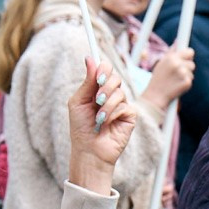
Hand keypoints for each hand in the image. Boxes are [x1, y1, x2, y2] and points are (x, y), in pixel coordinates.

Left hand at [65, 59, 135, 193]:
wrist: (89, 149)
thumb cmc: (81, 127)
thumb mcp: (79, 102)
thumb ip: (87, 81)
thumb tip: (90, 58)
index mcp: (97, 89)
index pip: (105, 69)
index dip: (103, 68)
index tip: (98, 74)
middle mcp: (111, 94)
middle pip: (115, 77)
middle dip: (105, 87)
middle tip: (97, 99)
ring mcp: (121, 104)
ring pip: (120, 92)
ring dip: (106, 105)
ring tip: (98, 118)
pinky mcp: (130, 115)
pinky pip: (124, 106)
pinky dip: (112, 114)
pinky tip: (106, 124)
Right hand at [144, 45, 195, 107]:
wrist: (155, 96)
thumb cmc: (158, 79)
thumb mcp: (161, 63)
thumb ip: (171, 52)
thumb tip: (177, 41)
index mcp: (171, 58)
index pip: (189, 51)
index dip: (188, 55)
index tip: (188, 56)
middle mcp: (177, 64)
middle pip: (192, 63)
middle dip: (187, 67)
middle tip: (178, 73)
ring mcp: (182, 73)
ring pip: (191, 72)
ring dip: (186, 76)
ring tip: (175, 80)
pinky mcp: (187, 82)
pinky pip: (191, 80)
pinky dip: (185, 83)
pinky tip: (177, 86)